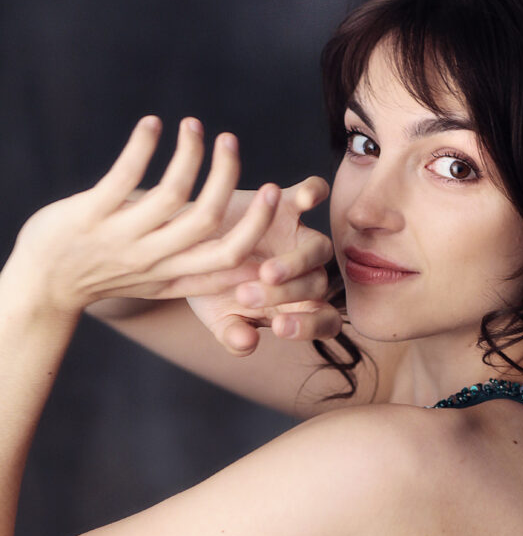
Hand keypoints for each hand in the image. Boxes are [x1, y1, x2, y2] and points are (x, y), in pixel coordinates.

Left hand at [5, 117, 286, 318]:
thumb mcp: (157, 284)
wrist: (40, 286)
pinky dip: (143, 145)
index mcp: (175, 274)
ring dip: (189, 152)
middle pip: (207, 220)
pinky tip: (152, 124)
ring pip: (172, 194)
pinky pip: (123, 177)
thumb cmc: (104, 276)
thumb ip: (199, 272)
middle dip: (227, 176)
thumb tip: (248, 264)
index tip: (275, 192)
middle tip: (231, 141)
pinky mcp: (89, 216)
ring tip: (193, 126)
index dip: (257, 225)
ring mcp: (120, 238)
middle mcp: (153, 258)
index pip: (229, 256)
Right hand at [186, 178, 343, 355]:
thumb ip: (233, 335)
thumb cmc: (208, 288)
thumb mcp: (215, 316)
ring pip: (318, 248)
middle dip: (287, 293)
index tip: (278, 327)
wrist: (185, 247)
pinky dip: (314, 192)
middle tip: (248, 296)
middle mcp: (305, 271)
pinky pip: (312, 192)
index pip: (324, 320)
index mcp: (296, 304)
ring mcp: (298, 236)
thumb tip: (247, 344)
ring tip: (267, 272)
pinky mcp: (286, 204)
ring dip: (298, 262)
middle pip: (317, 284)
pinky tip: (305, 199)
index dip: (309, 326)